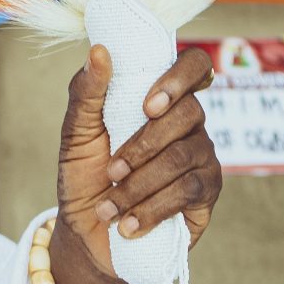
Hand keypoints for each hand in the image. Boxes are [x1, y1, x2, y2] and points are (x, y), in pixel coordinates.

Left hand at [51, 44, 219, 283]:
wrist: (88, 233)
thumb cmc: (85, 176)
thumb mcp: (76, 134)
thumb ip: (87, 92)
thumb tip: (99, 50)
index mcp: (161, 98)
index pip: (195, 65)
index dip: (179, 79)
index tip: (148, 106)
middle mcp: (189, 123)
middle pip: (189, 113)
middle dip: (143, 144)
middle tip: (111, 169)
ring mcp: (203, 157)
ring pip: (184, 156)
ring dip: (138, 184)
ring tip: (109, 207)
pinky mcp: (207, 193)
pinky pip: (188, 191)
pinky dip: (151, 208)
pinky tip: (128, 224)